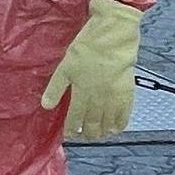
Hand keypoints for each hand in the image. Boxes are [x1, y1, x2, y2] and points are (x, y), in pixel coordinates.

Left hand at [41, 0, 142, 140]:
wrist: (113, 37)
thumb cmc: (87, 48)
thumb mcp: (65, 66)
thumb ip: (56, 88)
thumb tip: (45, 106)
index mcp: (81, 92)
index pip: (75, 117)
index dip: (71, 128)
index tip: (69, 135)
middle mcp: (99, 98)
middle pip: (92, 123)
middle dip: (86, 133)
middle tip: (83, 137)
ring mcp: (114, 96)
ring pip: (108, 121)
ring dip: (102, 131)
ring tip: (97, 136)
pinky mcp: (128, 91)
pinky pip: (125, 113)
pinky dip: (120, 124)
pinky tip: (116, 128)